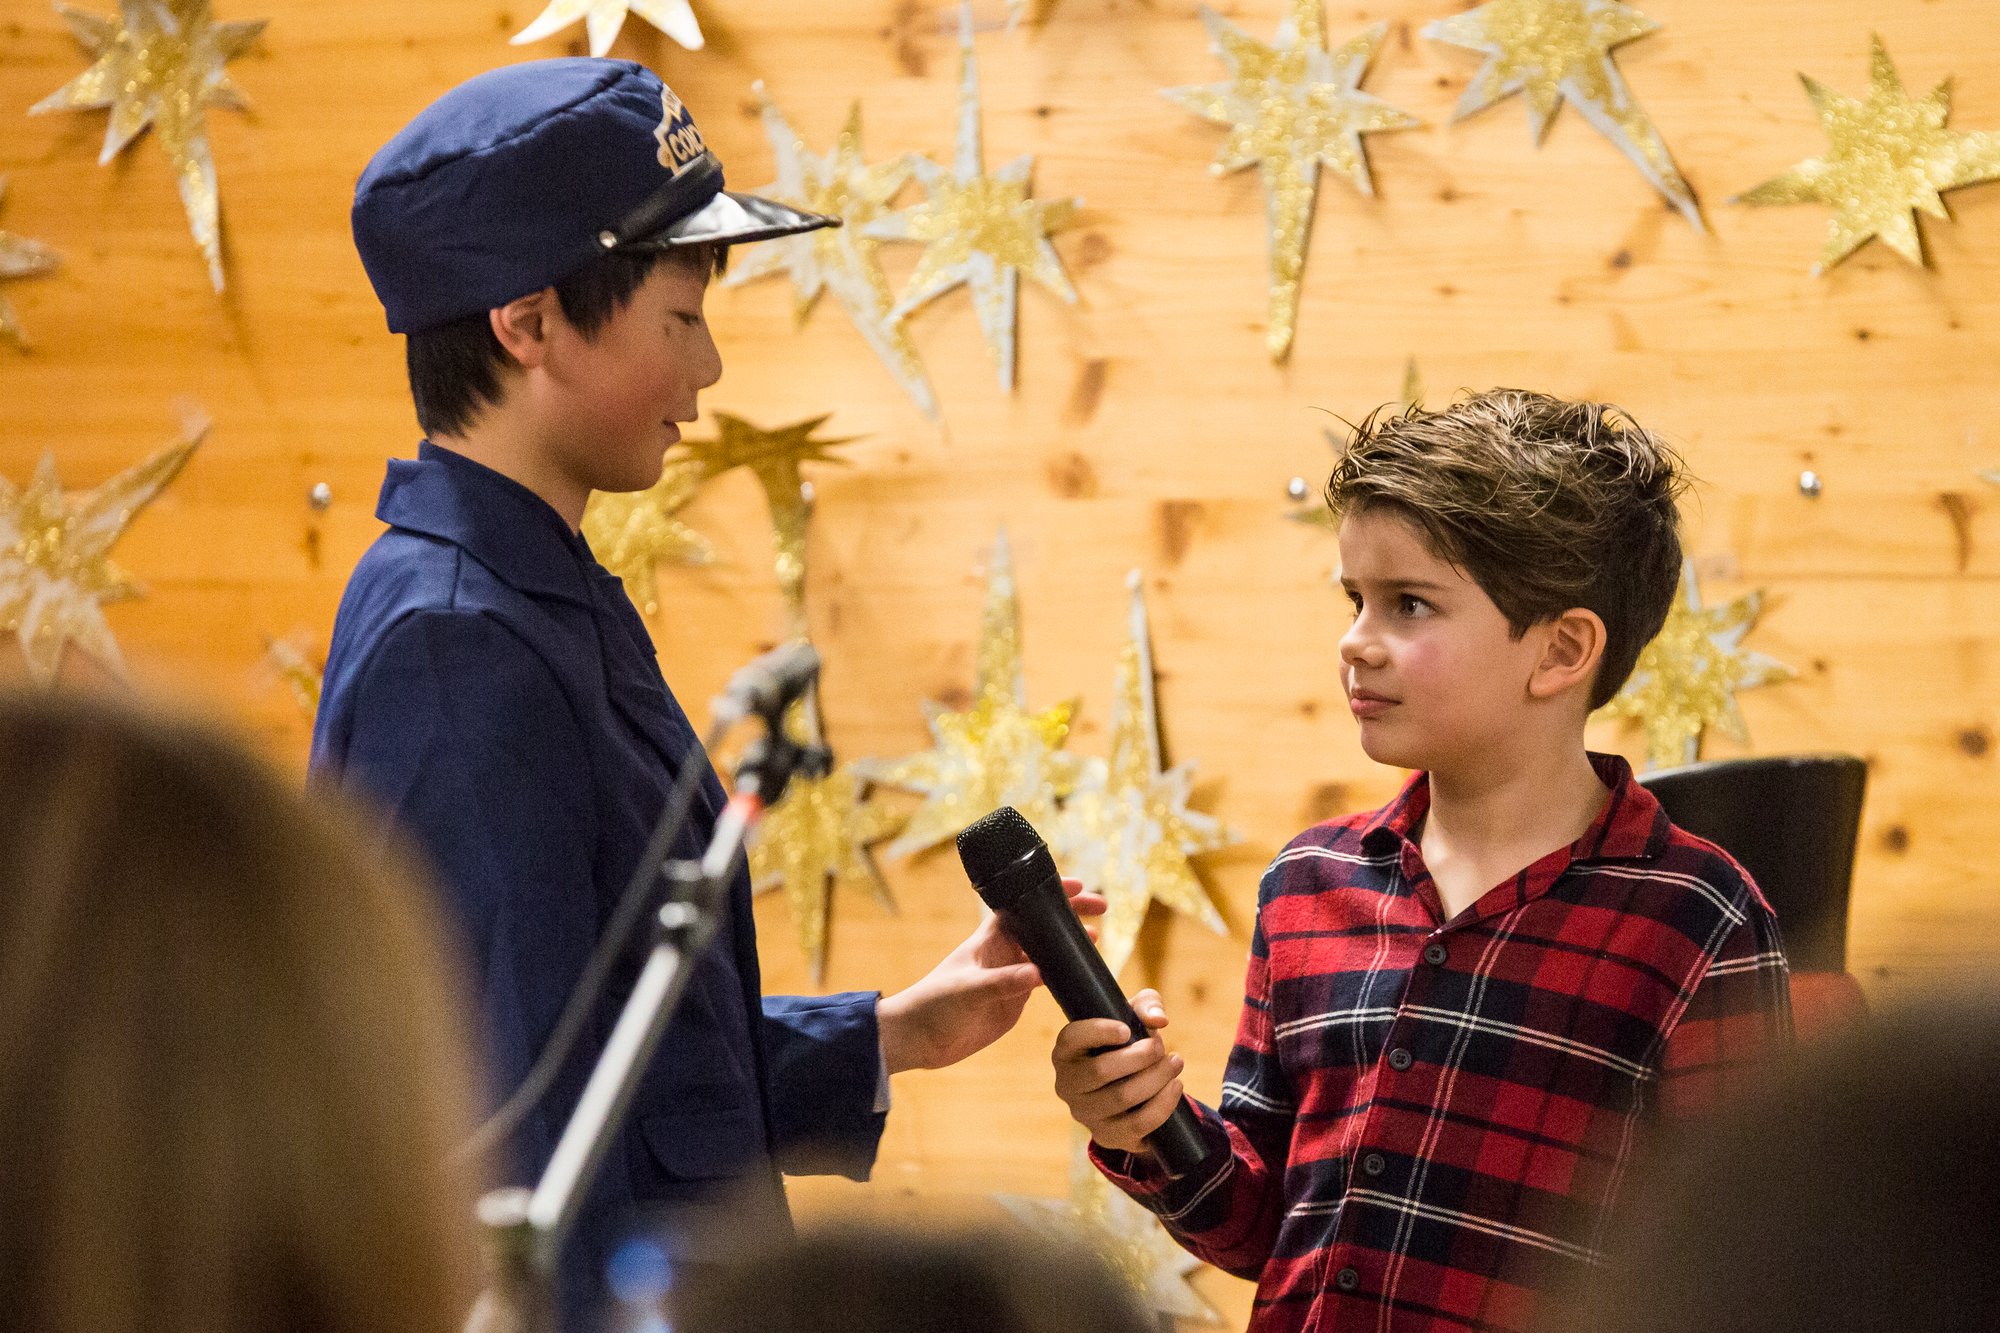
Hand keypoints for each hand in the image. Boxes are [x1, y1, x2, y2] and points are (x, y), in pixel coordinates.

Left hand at [878, 878, 1103, 1073]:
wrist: (920, 1038)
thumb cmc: (934, 1003)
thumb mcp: (968, 990)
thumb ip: (1003, 982)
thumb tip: (1038, 974)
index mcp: (990, 937)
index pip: (1024, 905)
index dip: (1050, 893)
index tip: (1078, 885)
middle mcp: (1004, 952)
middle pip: (1042, 925)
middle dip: (1070, 913)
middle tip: (1101, 907)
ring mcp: (1011, 975)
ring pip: (1047, 951)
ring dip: (1070, 943)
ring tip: (1097, 937)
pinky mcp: (1014, 1000)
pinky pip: (1046, 981)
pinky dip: (1064, 974)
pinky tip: (1082, 973)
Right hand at [1051, 988, 1182, 1153]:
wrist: (1129, 1090)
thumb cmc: (1127, 1044)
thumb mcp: (1133, 1017)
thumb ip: (1147, 1006)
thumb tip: (1159, 1019)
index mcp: (1066, 1051)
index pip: (1072, 1038)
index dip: (1098, 1032)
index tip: (1127, 1029)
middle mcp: (1067, 1084)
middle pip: (1100, 1071)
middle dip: (1139, 1057)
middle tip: (1161, 1047)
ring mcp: (1084, 1113)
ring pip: (1122, 1097)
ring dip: (1156, 1078)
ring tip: (1176, 1062)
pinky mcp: (1106, 1135)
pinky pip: (1137, 1125)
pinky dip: (1162, 1105)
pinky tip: (1175, 1087)